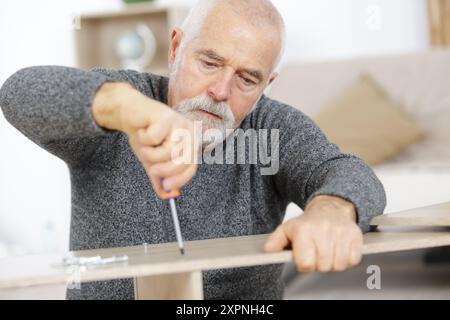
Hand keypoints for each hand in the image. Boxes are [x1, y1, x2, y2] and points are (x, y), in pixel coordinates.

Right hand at [92, 82, 198, 196]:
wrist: (130, 113)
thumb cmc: (145, 136)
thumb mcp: (152, 160)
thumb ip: (159, 176)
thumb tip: (165, 195)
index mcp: (191, 143)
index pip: (191, 166)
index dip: (180, 179)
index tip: (166, 187)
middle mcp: (189, 132)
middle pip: (183, 160)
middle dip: (165, 169)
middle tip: (152, 169)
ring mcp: (179, 122)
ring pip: (168, 151)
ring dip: (150, 153)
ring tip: (144, 146)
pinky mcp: (166, 116)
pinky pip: (154, 138)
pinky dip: (143, 139)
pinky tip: (142, 130)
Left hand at [264, 195, 362, 271]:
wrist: (330, 208)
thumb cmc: (308, 223)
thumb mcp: (288, 229)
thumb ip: (276, 241)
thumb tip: (268, 251)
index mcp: (305, 230)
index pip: (306, 263)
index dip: (304, 265)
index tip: (304, 258)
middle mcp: (323, 230)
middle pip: (323, 266)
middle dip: (319, 265)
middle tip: (317, 254)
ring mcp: (341, 232)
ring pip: (339, 265)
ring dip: (333, 263)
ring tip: (328, 252)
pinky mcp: (355, 235)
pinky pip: (353, 260)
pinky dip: (347, 259)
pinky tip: (339, 249)